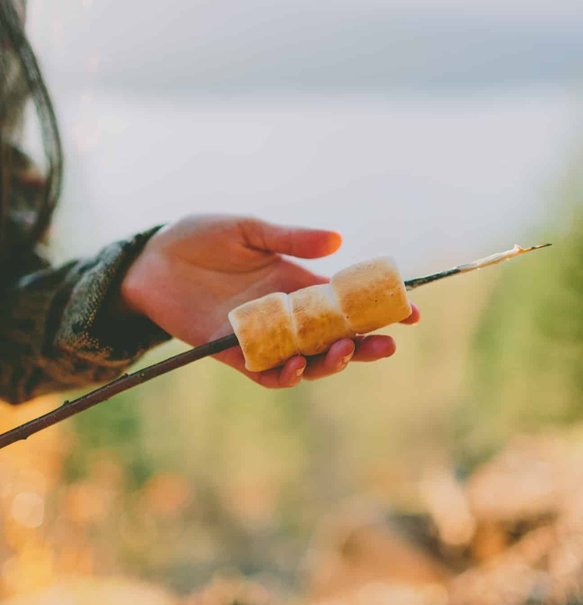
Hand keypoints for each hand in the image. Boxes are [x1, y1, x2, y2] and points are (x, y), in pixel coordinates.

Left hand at [120, 215, 419, 387]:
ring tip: (345, 350)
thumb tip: (338, 241)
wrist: (151, 260)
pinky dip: (287, 374)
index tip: (410, 309)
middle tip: (390, 344)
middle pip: (336, 336)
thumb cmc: (200, 237)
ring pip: (309, 360)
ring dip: (331, 361)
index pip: (347, 301)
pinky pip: (268, 373)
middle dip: (366, 343)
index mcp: (297, 282)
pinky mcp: (235, 353)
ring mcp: (264, 336)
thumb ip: (290, 239)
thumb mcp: (248, 230)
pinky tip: (298, 364)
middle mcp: (287, 314)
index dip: (378, 308)